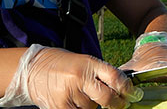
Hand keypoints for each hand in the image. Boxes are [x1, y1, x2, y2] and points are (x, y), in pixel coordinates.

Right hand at [0, 44, 140, 108]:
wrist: (32, 69)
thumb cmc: (62, 65)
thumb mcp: (84, 62)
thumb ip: (101, 75)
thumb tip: (122, 90)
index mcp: (89, 64)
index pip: (115, 77)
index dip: (127, 89)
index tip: (133, 94)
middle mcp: (80, 78)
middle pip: (108, 97)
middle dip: (116, 104)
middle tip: (118, 104)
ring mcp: (69, 93)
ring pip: (92, 108)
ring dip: (91, 106)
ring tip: (80, 95)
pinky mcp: (60, 107)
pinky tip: (74, 102)